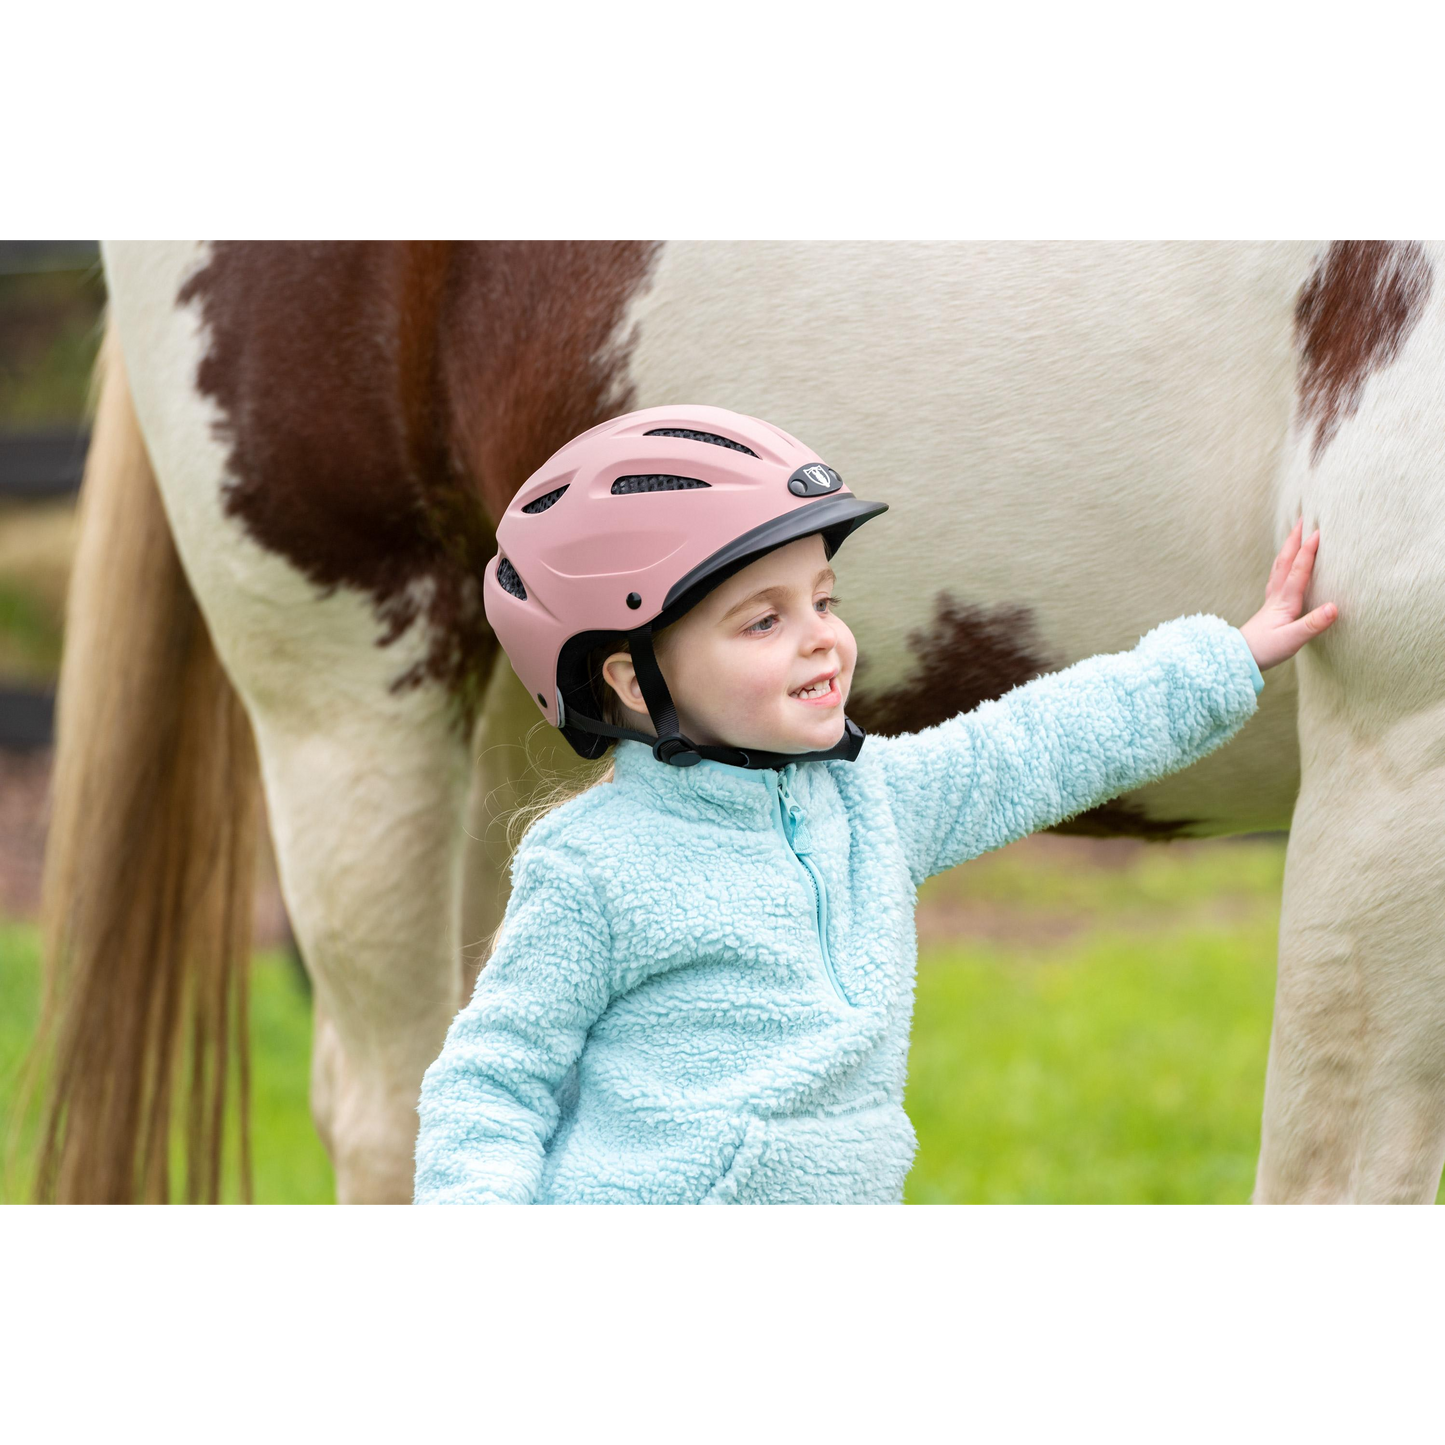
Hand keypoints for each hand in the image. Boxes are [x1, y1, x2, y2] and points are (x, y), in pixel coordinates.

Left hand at [1239, 518, 1337, 671]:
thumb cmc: (1265, 650)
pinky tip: (1284, 564)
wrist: (1239, 657)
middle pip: (1285, 561)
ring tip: (1294, 533)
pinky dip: (1283, 563)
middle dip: (1294, 540)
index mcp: (1284, 601)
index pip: (1298, 570)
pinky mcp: (1270, 606)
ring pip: (1279, 567)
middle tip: (1303, 519)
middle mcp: (1277, 595)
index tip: (1318, 532)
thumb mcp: (1292, 639)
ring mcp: (1272, 599)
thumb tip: (1334, 607)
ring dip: (1288, 548)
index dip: (1308, 551)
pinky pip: (1277, 577)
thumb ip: (1313, 624)